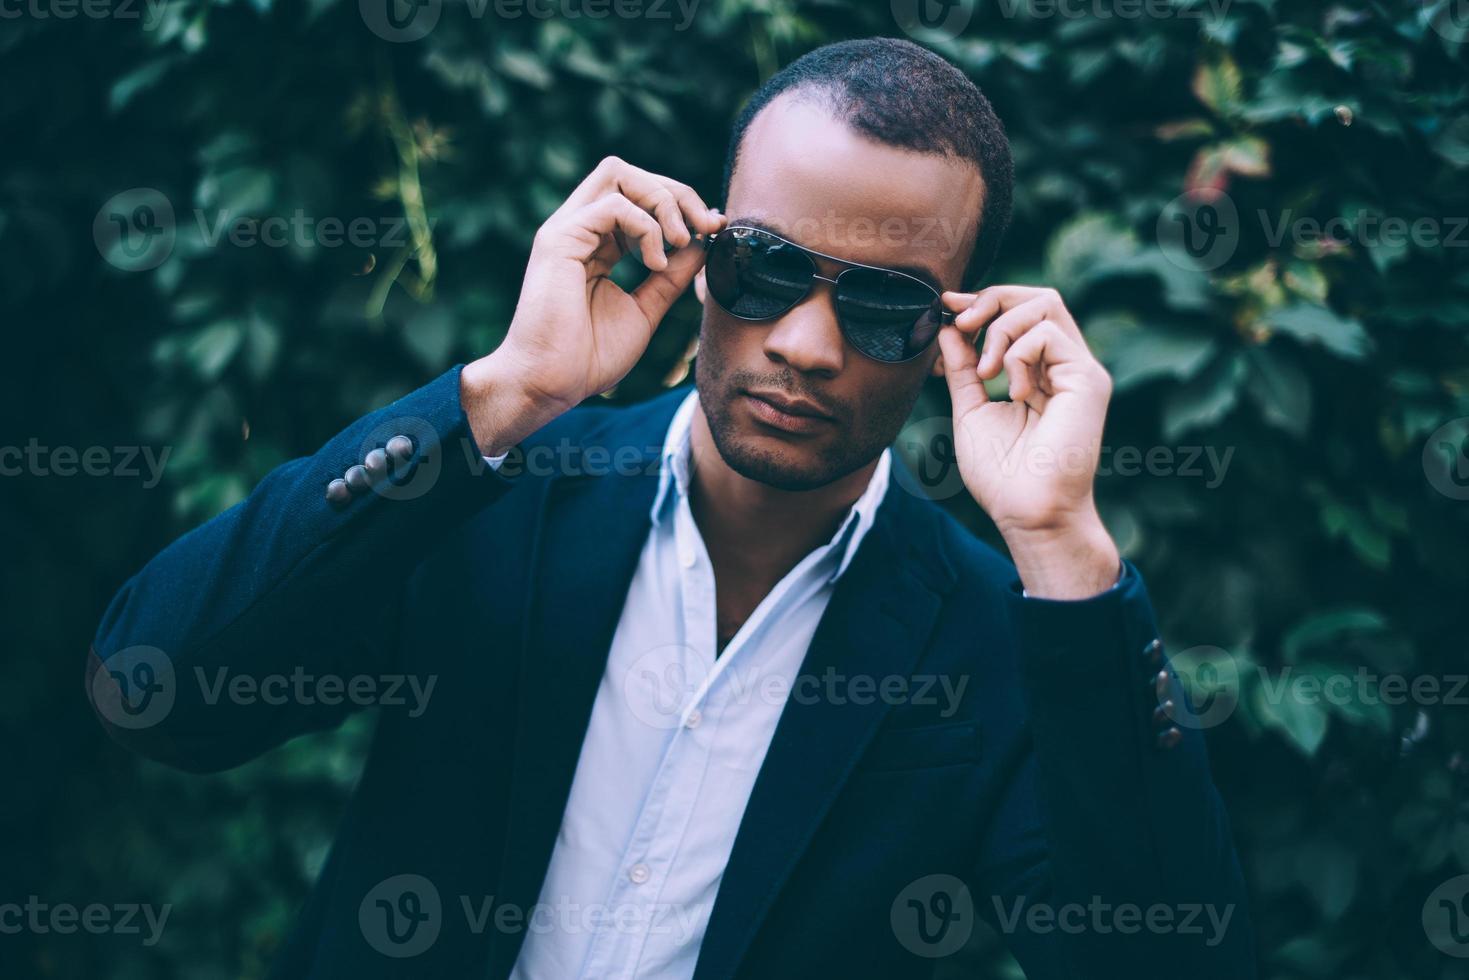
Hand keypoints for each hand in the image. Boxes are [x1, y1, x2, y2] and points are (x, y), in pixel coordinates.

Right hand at [462, 156, 723, 452]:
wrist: (550, 385)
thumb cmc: (589, 356)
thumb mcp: (646, 309)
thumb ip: (672, 276)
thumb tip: (703, 243)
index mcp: (596, 242)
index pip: (638, 195)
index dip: (679, 203)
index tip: (712, 229)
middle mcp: (578, 227)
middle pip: (628, 173)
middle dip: (675, 192)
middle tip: (704, 226)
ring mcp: (565, 229)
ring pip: (618, 174)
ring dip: (662, 201)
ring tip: (680, 242)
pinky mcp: (559, 240)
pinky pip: (612, 206)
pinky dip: (645, 228)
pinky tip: (654, 265)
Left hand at [937, 286, 1119, 597]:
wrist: (1027, 512)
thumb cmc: (1001, 474)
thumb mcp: (970, 409)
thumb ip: (962, 367)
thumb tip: (947, 327)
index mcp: (1040, 372)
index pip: (1021, 312)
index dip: (983, 301)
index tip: (945, 307)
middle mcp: (1064, 365)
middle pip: (1038, 296)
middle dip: (992, 299)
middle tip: (961, 324)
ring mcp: (1079, 370)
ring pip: (1045, 304)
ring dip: (1001, 329)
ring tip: (986, 373)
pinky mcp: (1088, 379)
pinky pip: (1049, 334)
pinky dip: (1018, 355)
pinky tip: (1015, 392)